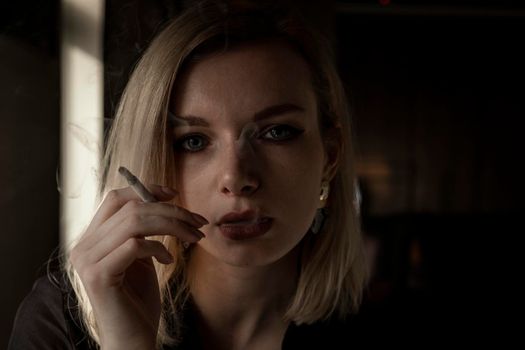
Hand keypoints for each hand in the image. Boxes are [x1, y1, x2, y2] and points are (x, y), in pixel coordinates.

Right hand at [69, 185, 206, 348]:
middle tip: (198, 221)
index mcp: (91, 238)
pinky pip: (135, 245)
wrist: (132, 339)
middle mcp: (83, 246)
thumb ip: (142, 231)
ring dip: (173, 225)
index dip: (145, 190)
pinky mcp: (98, 275)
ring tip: (193, 236)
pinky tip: (168, 260)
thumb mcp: (141, 258)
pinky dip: (158, 248)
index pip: (115, 199)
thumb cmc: (138, 300)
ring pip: (135, 221)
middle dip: (171, 211)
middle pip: (131, 208)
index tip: (174, 194)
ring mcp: (87, 260)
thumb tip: (163, 201)